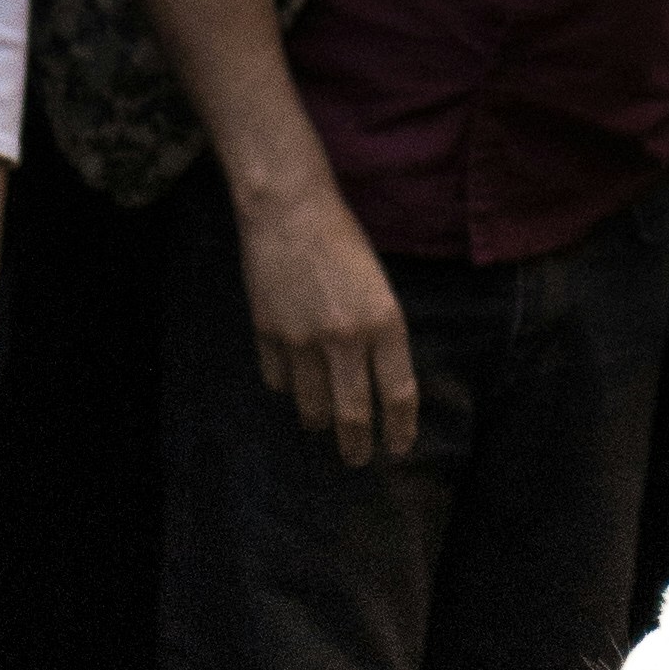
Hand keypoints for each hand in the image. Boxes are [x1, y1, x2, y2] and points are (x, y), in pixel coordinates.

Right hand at [235, 165, 416, 467]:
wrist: (289, 210)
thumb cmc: (342, 242)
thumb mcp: (379, 287)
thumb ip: (382, 336)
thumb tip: (378, 384)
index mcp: (384, 323)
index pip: (398, 395)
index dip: (400, 430)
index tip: (398, 448)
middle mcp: (346, 338)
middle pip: (353, 415)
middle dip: (356, 447)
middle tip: (357, 459)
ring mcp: (303, 339)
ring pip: (312, 406)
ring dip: (320, 421)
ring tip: (323, 424)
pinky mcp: (268, 333)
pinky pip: (278, 381)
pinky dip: (287, 387)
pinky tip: (292, 382)